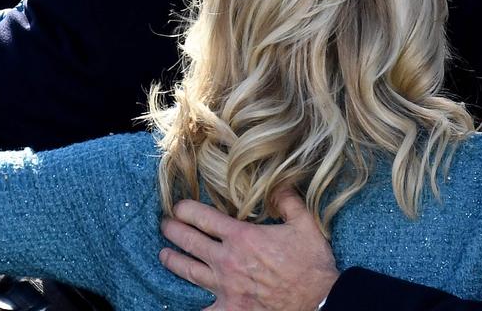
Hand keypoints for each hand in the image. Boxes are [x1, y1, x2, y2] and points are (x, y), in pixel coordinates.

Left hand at [159, 189, 337, 310]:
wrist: (317, 300)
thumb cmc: (311, 263)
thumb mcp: (305, 224)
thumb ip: (287, 200)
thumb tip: (278, 181)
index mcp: (242, 237)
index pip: (203, 218)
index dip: (186, 210)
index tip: (177, 206)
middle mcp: (227, 260)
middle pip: (190, 241)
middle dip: (173, 231)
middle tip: (165, 225)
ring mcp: (225, 287)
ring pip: (189, 271)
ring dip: (173, 261)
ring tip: (164, 254)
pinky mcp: (230, 309)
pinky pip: (203, 310)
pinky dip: (192, 306)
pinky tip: (179, 304)